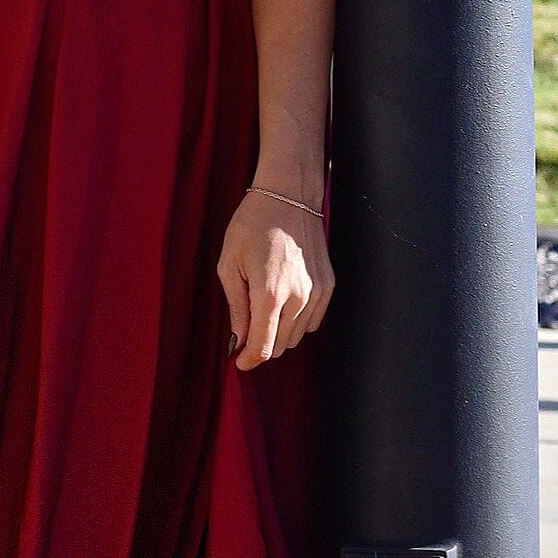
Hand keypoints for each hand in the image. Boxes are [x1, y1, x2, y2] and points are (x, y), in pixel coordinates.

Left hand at [217, 184, 334, 373]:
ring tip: (262, 307)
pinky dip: (297, 321)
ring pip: (297, 336)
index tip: (239, 361)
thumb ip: (235, 307)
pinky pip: (313, 321)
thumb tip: (237, 340)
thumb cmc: (253, 224)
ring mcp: (317, 292)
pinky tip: (283, 303)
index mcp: (270, 293)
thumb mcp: (229, 264)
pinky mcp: (328, 286)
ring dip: (278, 333)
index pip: (263, 347)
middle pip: (281, 346)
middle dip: (261, 344)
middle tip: (245, 328)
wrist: (288, 196)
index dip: (249, 360)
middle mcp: (298, 297)